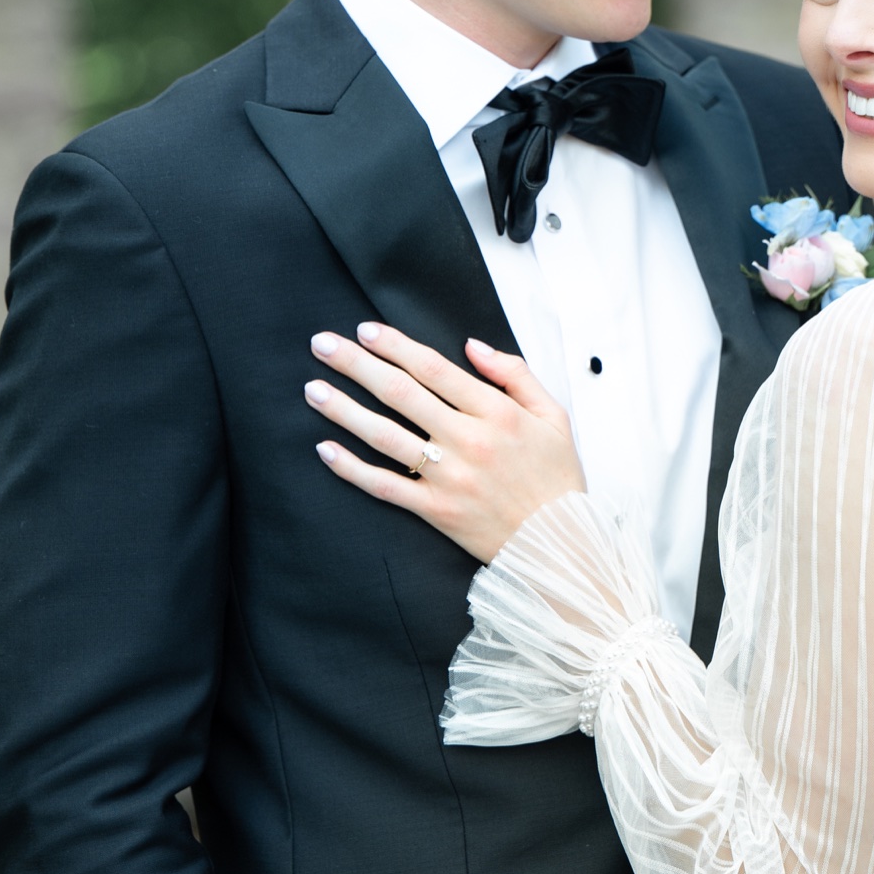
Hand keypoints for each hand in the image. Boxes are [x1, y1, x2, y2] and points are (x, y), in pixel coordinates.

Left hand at [305, 323, 584, 563]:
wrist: (561, 543)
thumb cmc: (557, 477)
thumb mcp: (553, 416)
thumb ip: (515, 374)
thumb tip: (471, 346)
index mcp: (496, 413)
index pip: (434, 368)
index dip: (396, 345)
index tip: (365, 330)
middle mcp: (468, 441)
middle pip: (401, 393)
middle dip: (357, 364)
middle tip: (322, 344)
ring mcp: (449, 478)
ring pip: (385, 436)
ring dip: (344, 410)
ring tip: (313, 390)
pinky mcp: (436, 510)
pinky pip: (385, 486)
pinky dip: (352, 469)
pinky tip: (325, 449)